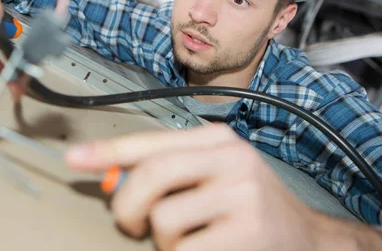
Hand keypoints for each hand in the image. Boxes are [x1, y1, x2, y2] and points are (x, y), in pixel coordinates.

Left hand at [65, 124, 321, 250]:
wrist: (306, 240)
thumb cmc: (248, 209)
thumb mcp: (213, 177)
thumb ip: (168, 173)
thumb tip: (111, 179)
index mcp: (219, 141)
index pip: (152, 141)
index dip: (108, 151)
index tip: (74, 158)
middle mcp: (232, 159)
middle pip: (151, 174)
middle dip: (127, 206)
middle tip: (131, 225)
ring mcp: (242, 195)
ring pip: (163, 218)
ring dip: (163, 241)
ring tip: (188, 241)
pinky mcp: (247, 233)